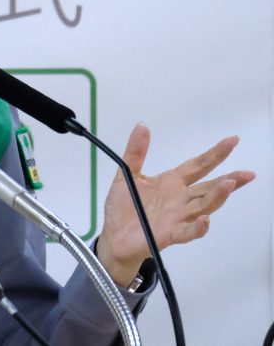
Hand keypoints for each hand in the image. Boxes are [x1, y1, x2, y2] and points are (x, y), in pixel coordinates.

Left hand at [96, 123, 254, 285]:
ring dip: (217, 197)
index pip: (198, 165)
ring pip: (204, 206)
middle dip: (229, 179)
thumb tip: (142, 126)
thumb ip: (136, 152)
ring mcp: (178, 217)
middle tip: (247, 173)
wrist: (113, 235)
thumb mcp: (127, 174)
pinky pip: (188, 231)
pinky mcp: (169, 234)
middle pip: (209, 187)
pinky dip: (198, 226)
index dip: (215, 154)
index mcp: (172, 182)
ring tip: (229, 184)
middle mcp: (180, 199)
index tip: (232, 141)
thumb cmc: (123, 207)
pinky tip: (205, 219)